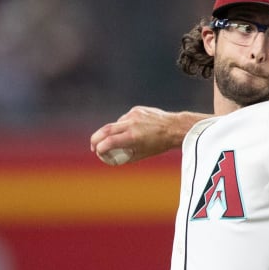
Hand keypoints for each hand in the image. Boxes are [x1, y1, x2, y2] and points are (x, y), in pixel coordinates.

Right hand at [90, 106, 206, 163]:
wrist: (174, 127)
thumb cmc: (160, 144)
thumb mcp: (142, 154)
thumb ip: (126, 156)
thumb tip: (111, 159)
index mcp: (133, 137)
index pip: (109, 142)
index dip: (100, 148)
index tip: (98, 152)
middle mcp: (131, 124)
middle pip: (105, 130)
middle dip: (96, 139)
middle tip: (94, 146)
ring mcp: (133, 115)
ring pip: (116, 124)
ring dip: (113, 133)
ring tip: (125, 139)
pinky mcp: (136, 110)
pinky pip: (125, 118)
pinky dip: (124, 125)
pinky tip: (134, 129)